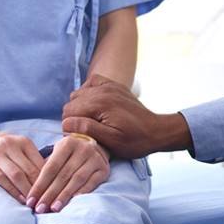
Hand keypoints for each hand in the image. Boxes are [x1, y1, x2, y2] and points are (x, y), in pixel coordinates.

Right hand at [0, 126, 44, 203]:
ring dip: (27, 191)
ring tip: (34, 203)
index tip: (55, 193)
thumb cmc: (3, 146)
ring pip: (16, 175)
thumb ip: (32, 159)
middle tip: (47, 202)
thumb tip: (51, 178)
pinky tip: (20, 199)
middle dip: (40, 188)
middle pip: (29, 170)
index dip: (49, 180)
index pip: (40, 163)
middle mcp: (10, 145)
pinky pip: (0, 178)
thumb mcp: (19, 146)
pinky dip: (12, 190)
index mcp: (23, 141)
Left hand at [27, 134, 109, 213]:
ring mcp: (95, 159)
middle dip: (49, 194)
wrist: (94, 148)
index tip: (30, 201)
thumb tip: (32, 194)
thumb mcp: (58, 154)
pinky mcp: (104, 169)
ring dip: (64, 196)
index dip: (40, 185)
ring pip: (77, 180)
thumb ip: (46, 169)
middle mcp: (83, 149)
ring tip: (53, 209)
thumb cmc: (69, 155)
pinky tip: (73, 202)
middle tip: (40, 208)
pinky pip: (92, 183)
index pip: (51, 167)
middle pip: (63, 175)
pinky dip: (82, 192)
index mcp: (68, 143)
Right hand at [62, 74, 192, 158]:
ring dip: (81, 107)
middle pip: (71, 103)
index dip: (72, 127)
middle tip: (91, 130)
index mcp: (100, 103)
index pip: (68, 113)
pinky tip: (96, 106)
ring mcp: (109, 85)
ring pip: (78, 94)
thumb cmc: (135, 140)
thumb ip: (87, 129)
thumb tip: (66, 123)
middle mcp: (103, 90)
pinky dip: (89, 94)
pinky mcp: (114, 85)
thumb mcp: (111, 141)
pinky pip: (90, 83)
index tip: (85, 136)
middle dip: (76, 117)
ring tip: (95, 120)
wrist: (157, 131)